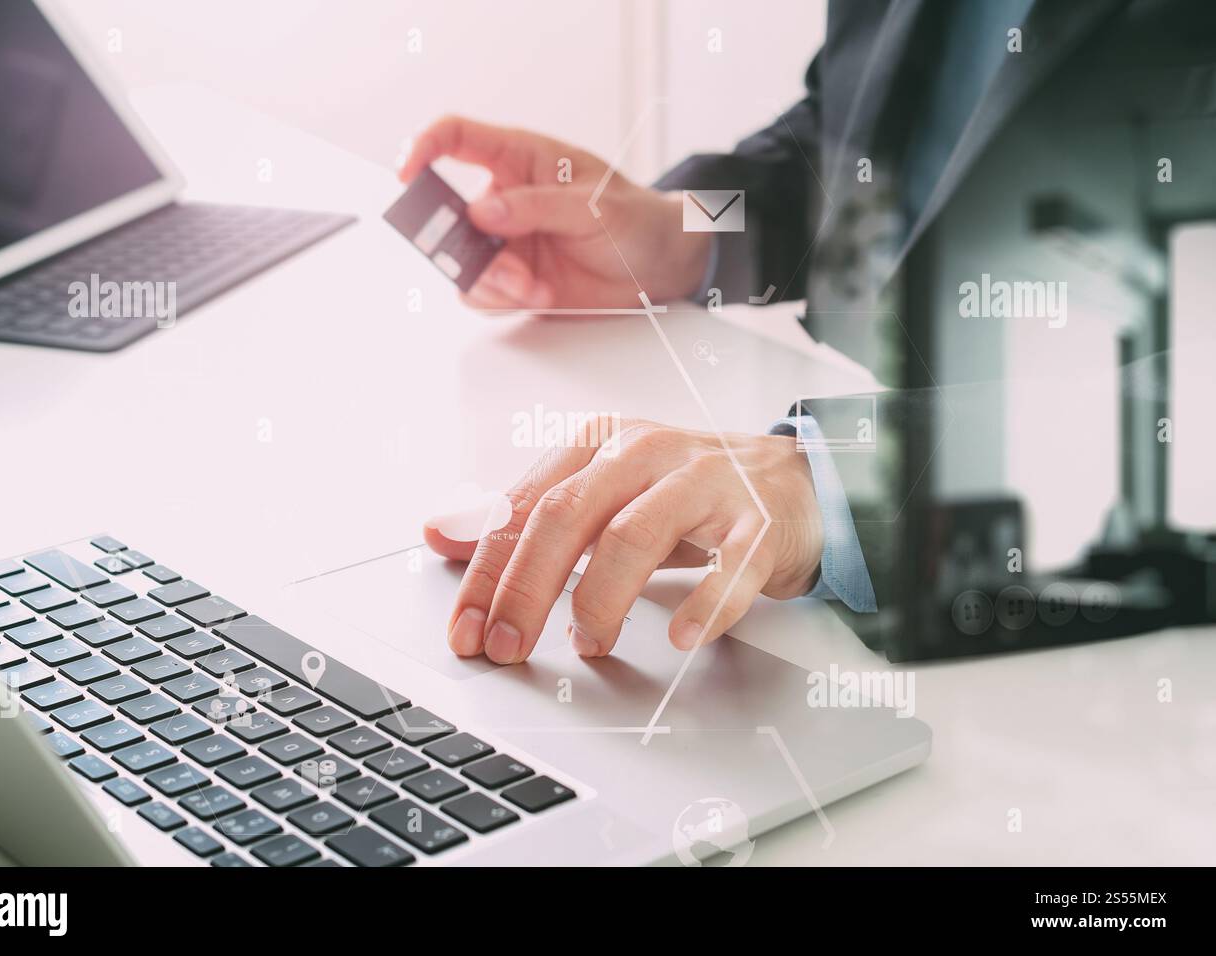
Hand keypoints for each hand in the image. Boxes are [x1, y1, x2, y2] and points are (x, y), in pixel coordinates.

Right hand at [399, 116, 711, 310]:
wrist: (659, 267)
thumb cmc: (633, 219)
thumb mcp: (593, 205)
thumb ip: (537, 205)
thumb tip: (482, 210)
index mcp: (520, 159)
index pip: (457, 138)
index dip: (424, 148)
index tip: (408, 175)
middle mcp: (504, 199)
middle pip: (446, 212)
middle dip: (458, 243)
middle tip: (497, 263)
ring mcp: (505, 242)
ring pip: (462, 261)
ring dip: (490, 280)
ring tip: (532, 286)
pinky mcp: (513, 279)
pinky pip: (481, 293)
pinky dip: (502, 300)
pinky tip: (539, 295)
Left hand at [423, 418, 823, 663]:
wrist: (791, 483)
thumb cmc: (682, 493)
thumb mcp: (598, 493)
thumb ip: (521, 517)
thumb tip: (439, 534)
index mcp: (598, 446)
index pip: (523, 506)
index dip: (486, 572)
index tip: (465, 629)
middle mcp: (645, 453)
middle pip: (567, 516)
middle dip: (526, 588)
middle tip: (506, 646)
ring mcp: (705, 484)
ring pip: (636, 535)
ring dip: (601, 599)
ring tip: (587, 644)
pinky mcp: (758, 522)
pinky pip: (730, 565)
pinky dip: (705, 605)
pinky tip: (682, 636)